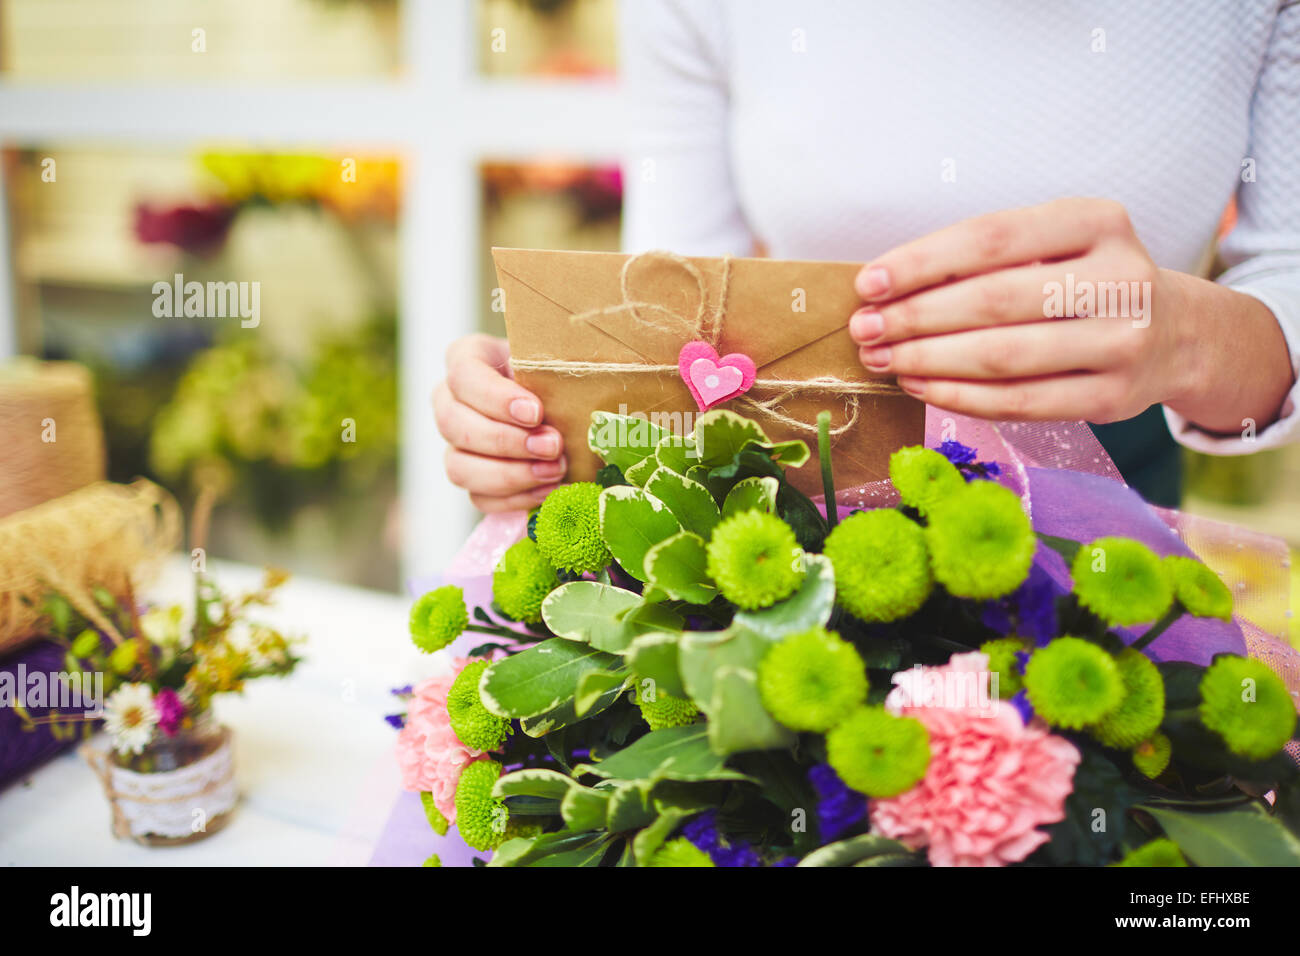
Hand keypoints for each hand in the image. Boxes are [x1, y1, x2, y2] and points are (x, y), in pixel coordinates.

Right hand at [434, 334, 565, 511]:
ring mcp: (455, 444)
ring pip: (459, 467)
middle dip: (506, 441)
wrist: (563, 402)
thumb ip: (560, 365)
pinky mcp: (470, 478)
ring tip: (554, 470)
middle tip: (553, 446)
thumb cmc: (557, 373)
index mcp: (467, 358)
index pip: (463, 375)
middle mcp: (450, 400)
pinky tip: (549, 489)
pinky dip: (516, 498)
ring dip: (510, 475)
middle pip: (453, 425)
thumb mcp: (557, 359)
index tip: (535, 412)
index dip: (495, 398)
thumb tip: (590, 379)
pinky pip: (479, 497)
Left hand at [849, 198, 1190, 423]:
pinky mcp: (1114, 398)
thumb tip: (886, 289)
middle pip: (993, 301)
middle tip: (865, 330)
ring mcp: (1124, 342)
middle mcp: (1120, 279)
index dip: (922, 263)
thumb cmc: (1085, 282)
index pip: (992, 238)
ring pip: (1002, 357)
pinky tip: (920, 386)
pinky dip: (959, 396)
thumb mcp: (1054, 246)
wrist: (1175, 334)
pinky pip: (1019, 402)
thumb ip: (984, 260)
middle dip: (914, 318)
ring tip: (883, 360)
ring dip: (927, 361)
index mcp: (1098, 221)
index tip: (869, 283)